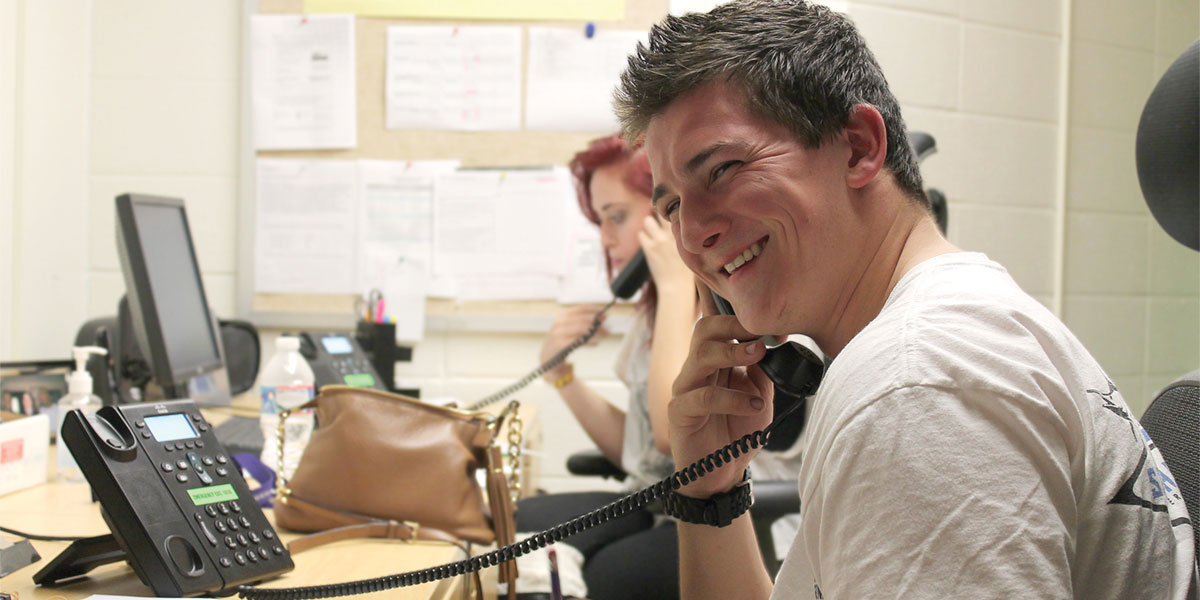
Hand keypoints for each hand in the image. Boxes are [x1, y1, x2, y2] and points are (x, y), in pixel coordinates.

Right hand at [540, 305, 608, 382]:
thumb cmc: (562, 342)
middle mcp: (559, 322)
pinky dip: (589, 342)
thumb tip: (601, 319)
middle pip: (582, 319)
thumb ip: (583, 324)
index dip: (594, 310)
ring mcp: (558, 333)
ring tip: (604, 335)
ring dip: (595, 332)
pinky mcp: (560, 344)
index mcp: (562, 316)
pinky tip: (595, 344)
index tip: (605, 314)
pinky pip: (578, 341)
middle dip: (597, 324)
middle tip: (608, 328)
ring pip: (581, 329)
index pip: (580, 308)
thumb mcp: (571, 330)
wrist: (548, 358)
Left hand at [638, 215, 693, 295]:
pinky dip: (643, 236)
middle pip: (661, 212)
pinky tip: (649, 243)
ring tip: (653, 232)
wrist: (676, 287)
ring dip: (649, 225)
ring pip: (648, 221)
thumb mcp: (691, 251)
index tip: (671, 213)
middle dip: (660, 214)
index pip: (676, 212)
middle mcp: (671, 234)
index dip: (672, 211)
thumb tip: (682, 229)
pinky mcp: (648, 249)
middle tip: (660, 220)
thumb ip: (685, 238)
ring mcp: (658, 240)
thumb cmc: (687, 272)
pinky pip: (641, 234)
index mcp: (684, 234)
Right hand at [669, 283, 773, 497]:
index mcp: (714, 359)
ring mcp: (685, 389)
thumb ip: (761, 368)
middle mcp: (696, 369)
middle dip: (733, 324)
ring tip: (760, 355)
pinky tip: (753, 404)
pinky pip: (703, 398)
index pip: (716, 322)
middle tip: (761, 332)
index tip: (769, 318)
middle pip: (703, 329)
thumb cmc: (738, 430)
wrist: (723, 472)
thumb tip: (774, 338)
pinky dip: (732, 398)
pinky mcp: (680, 413)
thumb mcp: (759, 393)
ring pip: (700, 356)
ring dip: (732, 352)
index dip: (736, 312)